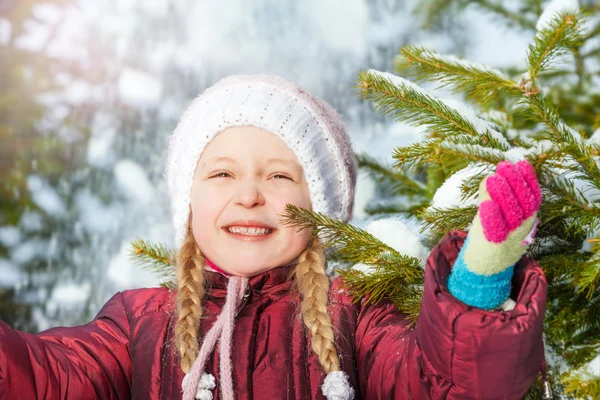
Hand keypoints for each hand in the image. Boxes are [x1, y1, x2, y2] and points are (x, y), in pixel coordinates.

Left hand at [463, 160, 541, 275]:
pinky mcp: (494, 247)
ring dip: (503, 196)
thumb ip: (496, 198)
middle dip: (514, 183)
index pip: (533, 197)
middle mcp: (523, 229)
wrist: (484, 267)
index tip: (521, 163)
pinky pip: (495, 231)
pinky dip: (492, 217)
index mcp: (527, 220)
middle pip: (523, 204)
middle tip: (504, 166)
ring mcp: (509, 239)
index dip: (529, 180)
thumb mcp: (499, 215)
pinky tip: (486, 205)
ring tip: (494, 179)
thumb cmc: (492, 235)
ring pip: (510, 215)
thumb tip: (491, 176)